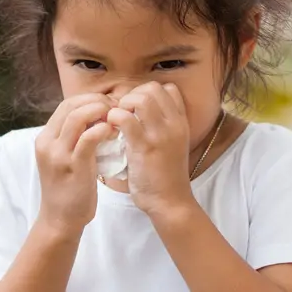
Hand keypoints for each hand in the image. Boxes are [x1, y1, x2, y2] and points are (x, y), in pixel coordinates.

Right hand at [35, 93, 118, 233]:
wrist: (60, 219)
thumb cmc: (67, 188)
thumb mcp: (63, 157)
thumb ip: (73, 138)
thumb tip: (95, 118)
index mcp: (45, 138)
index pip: (66, 104)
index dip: (89, 99)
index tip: (107, 105)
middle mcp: (47, 142)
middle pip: (71, 105)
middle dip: (96, 101)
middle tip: (115, 108)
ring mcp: (58, 154)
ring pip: (77, 117)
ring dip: (100, 111)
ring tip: (115, 118)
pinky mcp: (73, 166)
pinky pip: (88, 138)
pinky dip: (102, 129)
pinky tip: (112, 132)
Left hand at [107, 82, 193, 213]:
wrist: (170, 202)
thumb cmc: (165, 176)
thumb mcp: (172, 145)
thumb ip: (160, 127)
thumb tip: (138, 111)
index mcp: (181, 123)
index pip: (168, 89)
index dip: (148, 93)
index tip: (136, 108)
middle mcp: (174, 124)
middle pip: (152, 88)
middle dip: (132, 95)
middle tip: (123, 113)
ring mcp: (160, 134)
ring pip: (141, 98)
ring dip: (123, 104)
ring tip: (117, 120)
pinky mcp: (144, 147)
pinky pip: (125, 118)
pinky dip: (114, 118)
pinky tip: (111, 129)